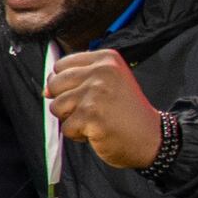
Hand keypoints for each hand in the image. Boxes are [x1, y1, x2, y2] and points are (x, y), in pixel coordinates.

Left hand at [42, 47, 164, 169]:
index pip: (61, 66)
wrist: (153, 138)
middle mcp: (102, 72)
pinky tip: (99, 131)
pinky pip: (66, 128)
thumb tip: (45, 90)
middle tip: (93, 110)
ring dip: (72, 119)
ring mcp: (96, 93)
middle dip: (67, 102)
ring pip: (57, 107)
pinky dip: (78, 134)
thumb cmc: (126, 112)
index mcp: (106, 59)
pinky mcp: (91, 115)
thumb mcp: (108, 83)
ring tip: (96, 120)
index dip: (66, 84)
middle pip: (54, 84)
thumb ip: (77, 79)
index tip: (87, 94)